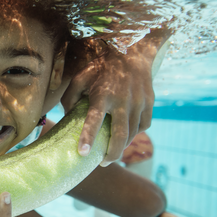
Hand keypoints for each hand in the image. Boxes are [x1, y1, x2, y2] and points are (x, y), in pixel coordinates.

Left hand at [61, 41, 155, 166]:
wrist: (132, 52)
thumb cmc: (101, 67)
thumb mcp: (80, 77)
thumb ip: (70, 97)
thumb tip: (67, 118)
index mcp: (102, 94)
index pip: (94, 120)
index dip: (88, 137)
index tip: (83, 154)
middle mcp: (122, 100)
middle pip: (120, 136)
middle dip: (112, 154)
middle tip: (103, 164)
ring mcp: (139, 102)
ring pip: (132, 134)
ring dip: (122, 146)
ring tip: (112, 152)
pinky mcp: (150, 103)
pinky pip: (143, 125)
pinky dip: (135, 134)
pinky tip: (127, 135)